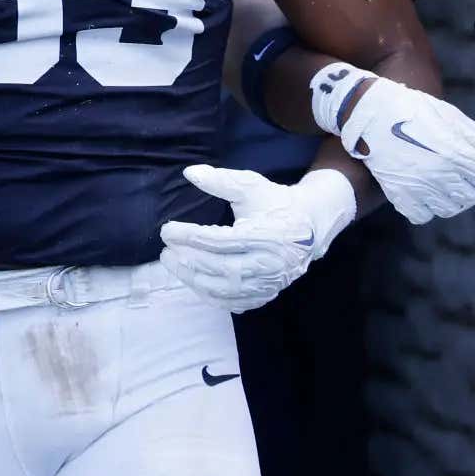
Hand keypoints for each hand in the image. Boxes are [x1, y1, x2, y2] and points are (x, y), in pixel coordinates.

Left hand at [159, 165, 355, 312]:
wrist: (310, 225)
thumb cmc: (277, 203)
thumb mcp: (251, 186)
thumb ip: (221, 180)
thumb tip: (190, 172)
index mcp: (267, 236)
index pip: (220, 241)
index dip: (190, 237)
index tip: (167, 230)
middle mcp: (271, 264)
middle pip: (221, 269)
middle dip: (188, 260)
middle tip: (165, 250)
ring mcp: (271, 283)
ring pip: (226, 290)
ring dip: (194, 280)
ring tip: (173, 264)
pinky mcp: (268, 293)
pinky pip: (236, 302)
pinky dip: (211, 295)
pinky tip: (193, 281)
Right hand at [316, 65, 474, 223]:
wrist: (370, 113)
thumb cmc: (414, 110)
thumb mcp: (453, 117)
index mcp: (459, 155)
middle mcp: (442, 175)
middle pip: (470, 199)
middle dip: (469, 189)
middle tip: (457, 177)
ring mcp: (419, 187)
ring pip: (448, 210)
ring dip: (449, 201)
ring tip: (440, 187)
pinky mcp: (398, 195)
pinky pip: (421, 216)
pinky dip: (425, 210)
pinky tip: (422, 195)